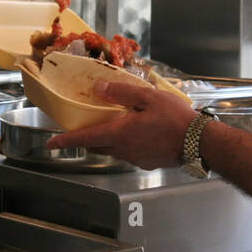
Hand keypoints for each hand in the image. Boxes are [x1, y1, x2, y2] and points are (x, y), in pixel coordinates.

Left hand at [45, 81, 199, 169]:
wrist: (199, 142)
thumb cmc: (175, 118)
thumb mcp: (147, 97)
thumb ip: (121, 92)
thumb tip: (98, 89)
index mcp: (120, 134)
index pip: (85, 138)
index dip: (66, 140)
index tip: (51, 142)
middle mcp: (124, 150)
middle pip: (98, 146)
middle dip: (87, 139)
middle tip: (82, 128)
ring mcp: (136, 159)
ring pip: (114, 150)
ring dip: (108, 140)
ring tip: (112, 126)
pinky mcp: (148, 162)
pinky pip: (129, 153)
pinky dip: (126, 144)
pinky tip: (138, 133)